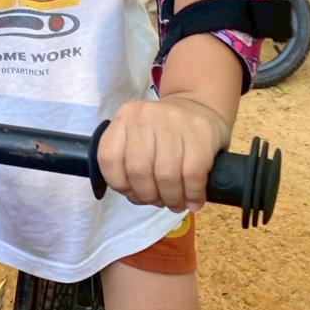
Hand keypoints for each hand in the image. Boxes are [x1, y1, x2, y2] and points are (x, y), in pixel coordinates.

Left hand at [96, 96, 229, 211]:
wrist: (200, 105)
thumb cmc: (165, 131)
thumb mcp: (138, 136)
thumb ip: (128, 161)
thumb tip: (137, 197)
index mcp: (124, 118)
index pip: (109, 159)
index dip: (121, 186)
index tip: (136, 195)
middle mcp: (145, 115)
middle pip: (138, 170)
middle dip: (149, 196)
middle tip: (160, 203)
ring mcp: (173, 120)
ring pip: (166, 175)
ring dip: (172, 199)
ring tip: (176, 204)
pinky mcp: (200, 131)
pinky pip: (192, 174)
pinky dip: (192, 194)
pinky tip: (194, 200)